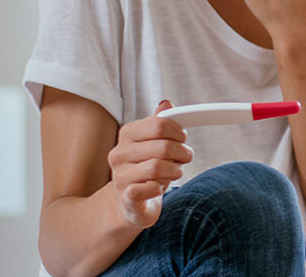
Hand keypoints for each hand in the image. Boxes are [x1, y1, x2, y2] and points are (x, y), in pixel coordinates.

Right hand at [108, 100, 192, 228]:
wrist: (130, 202)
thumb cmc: (146, 169)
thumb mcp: (154, 143)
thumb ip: (160, 124)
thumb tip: (166, 103)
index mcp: (127, 134)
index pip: (159, 125)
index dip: (178, 132)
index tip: (183, 139)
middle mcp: (119, 153)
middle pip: (163, 147)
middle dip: (182, 153)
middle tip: (185, 157)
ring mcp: (120, 175)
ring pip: (158, 167)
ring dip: (175, 170)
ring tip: (176, 172)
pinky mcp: (126, 196)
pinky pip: (150, 188)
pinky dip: (161, 188)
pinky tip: (159, 187)